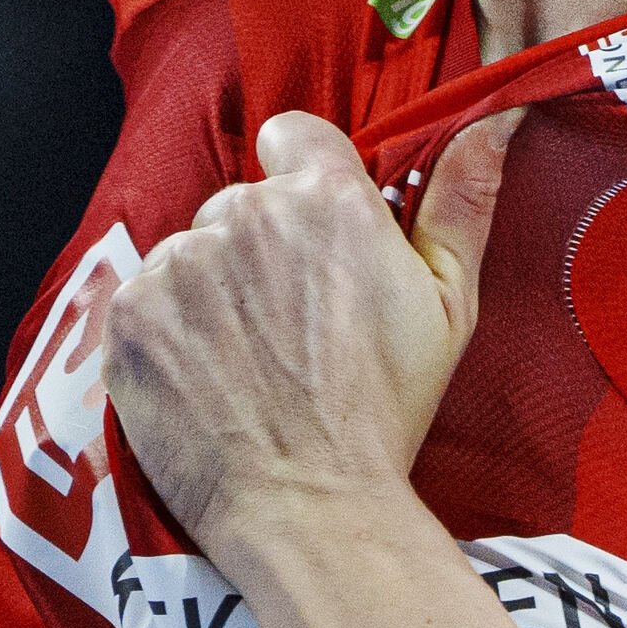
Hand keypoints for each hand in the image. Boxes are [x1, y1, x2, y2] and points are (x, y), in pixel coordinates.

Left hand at [104, 110, 520, 552]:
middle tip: (290, 328)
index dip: (301, 185)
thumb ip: (461, 202)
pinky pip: (146, 298)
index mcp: (329, 201)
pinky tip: (206, 379)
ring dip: (211, 293)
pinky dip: (167, 333)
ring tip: (246, 363)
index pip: (293, 137)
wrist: (310, 506)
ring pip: (191, 252)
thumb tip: (494, 120)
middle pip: (241, 204)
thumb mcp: (451, 306)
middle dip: (259, 252)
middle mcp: (248, 215)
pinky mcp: (132, 312)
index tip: (312, 240)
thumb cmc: (386, 412)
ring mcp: (182, 263)